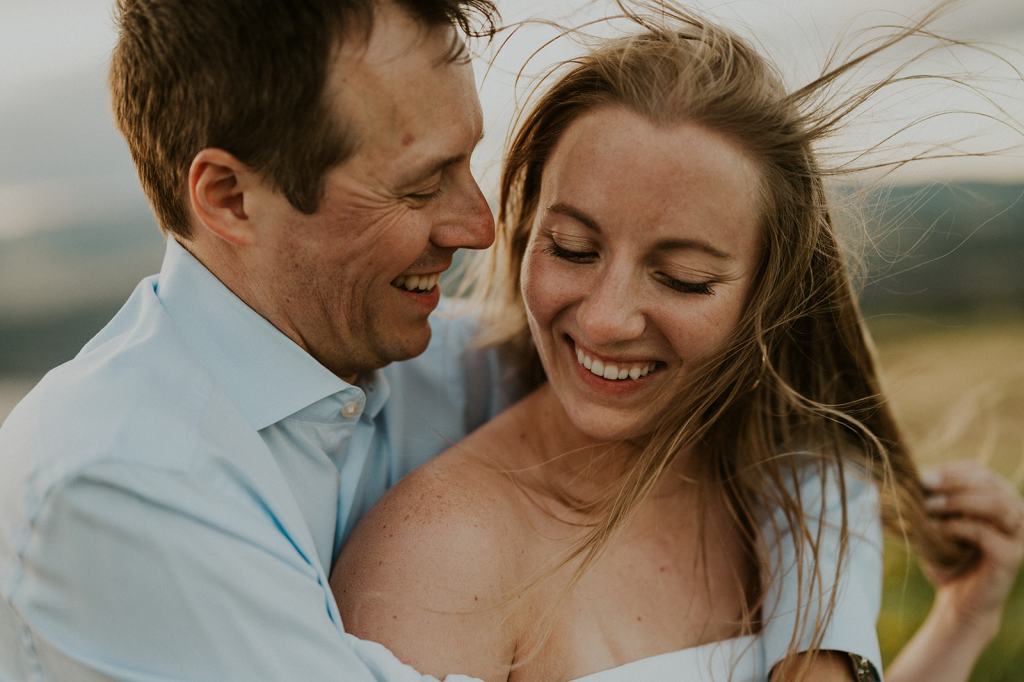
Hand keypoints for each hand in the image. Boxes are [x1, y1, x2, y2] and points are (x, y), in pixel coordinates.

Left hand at [921, 461, 1023, 634]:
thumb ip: (929, 498)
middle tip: (923, 485)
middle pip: (990, 483)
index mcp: (1000, 499)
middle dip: (953, 481)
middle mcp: (1016, 514)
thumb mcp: (935, 521)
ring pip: (996, 504)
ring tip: (929, 507)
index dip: (951, 470)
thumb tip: (904, 474)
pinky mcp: (1011, 557)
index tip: (923, 476)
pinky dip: (958, 527)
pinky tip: (937, 529)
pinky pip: (986, 533)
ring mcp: (1018, 536)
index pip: (980, 472)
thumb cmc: (946, 557)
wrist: (958, 601)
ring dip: (958, 501)